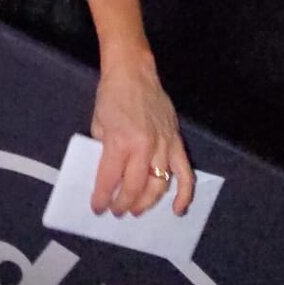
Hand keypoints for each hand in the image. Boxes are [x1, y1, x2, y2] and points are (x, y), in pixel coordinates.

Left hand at [89, 64, 194, 216]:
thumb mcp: (98, 125)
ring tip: (136, 211)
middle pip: (135, 188)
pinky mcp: (176, 141)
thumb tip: (109, 175)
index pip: (110, 179)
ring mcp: (163, 145)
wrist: (134, 73)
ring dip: (147, 202)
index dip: (102, 198)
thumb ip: (104, 151)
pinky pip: (185, 173)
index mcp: (119, 142)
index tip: (98, 208)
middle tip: (117, 211)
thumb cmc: (111, 97)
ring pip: (159, 185)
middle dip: (124, 204)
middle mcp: (143, 147)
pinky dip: (184, 194)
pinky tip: (178, 209)